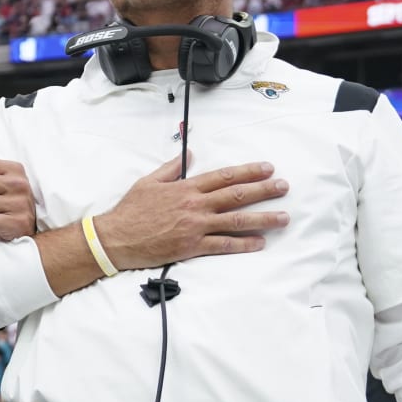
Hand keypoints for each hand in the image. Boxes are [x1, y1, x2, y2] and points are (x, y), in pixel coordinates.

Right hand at [94, 154, 290, 270]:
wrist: (116, 238)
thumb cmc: (130, 210)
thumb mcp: (148, 182)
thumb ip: (171, 168)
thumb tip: (188, 154)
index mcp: (186, 188)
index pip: (224, 176)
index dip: (248, 171)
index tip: (267, 168)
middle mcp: (195, 205)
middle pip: (237, 195)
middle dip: (264, 190)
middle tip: (284, 187)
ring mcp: (195, 226)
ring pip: (236, 220)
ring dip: (263, 218)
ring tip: (283, 217)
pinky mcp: (192, 246)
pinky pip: (223, 245)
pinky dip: (243, 244)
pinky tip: (260, 243)